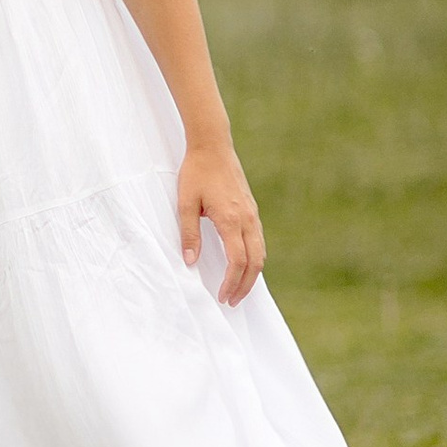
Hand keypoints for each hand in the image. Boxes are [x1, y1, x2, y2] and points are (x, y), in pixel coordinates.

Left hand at [177, 137, 264, 304]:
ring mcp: (253, 215)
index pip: (238, 261)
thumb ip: (188, 233)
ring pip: (261, 253)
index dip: (232, 283)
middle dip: (245, 285)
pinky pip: (259, 241)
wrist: (213, 146)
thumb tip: (190, 262)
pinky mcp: (252, 210)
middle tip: (232, 301)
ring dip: (252, 274)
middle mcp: (247, 220)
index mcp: (230, 220)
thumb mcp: (185, 202)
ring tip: (238, 289)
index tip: (223, 297)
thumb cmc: (196, 172)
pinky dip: (254, 259)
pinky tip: (243, 265)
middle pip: (255, 263)